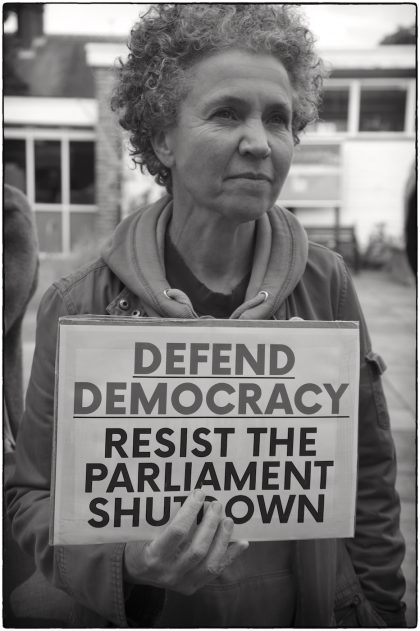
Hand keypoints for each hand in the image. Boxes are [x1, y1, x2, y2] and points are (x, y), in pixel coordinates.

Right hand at [123, 489, 248, 594]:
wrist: (135, 572)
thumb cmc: (139, 543)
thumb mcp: (144, 530)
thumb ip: (163, 517)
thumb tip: (192, 496)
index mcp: (153, 556)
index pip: (177, 532)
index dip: (190, 511)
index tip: (199, 493)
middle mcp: (168, 572)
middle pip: (197, 548)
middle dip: (210, 524)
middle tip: (217, 504)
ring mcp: (182, 582)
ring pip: (210, 563)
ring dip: (222, 539)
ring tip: (228, 519)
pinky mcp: (192, 587)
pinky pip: (215, 572)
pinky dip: (231, 556)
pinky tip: (242, 542)